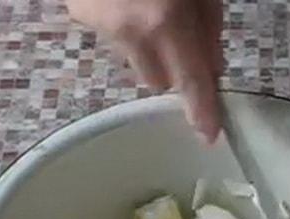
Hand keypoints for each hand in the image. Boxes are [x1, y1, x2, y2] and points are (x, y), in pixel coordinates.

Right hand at [66, 0, 222, 143]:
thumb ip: (209, 27)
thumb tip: (212, 67)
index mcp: (164, 22)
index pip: (190, 84)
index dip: (202, 113)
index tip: (209, 135)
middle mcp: (128, 33)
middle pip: (158, 81)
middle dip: (174, 72)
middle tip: (186, 39)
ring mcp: (99, 24)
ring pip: (133, 60)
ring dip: (148, 48)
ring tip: (152, 10)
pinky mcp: (78, 13)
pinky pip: (112, 37)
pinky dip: (124, 26)